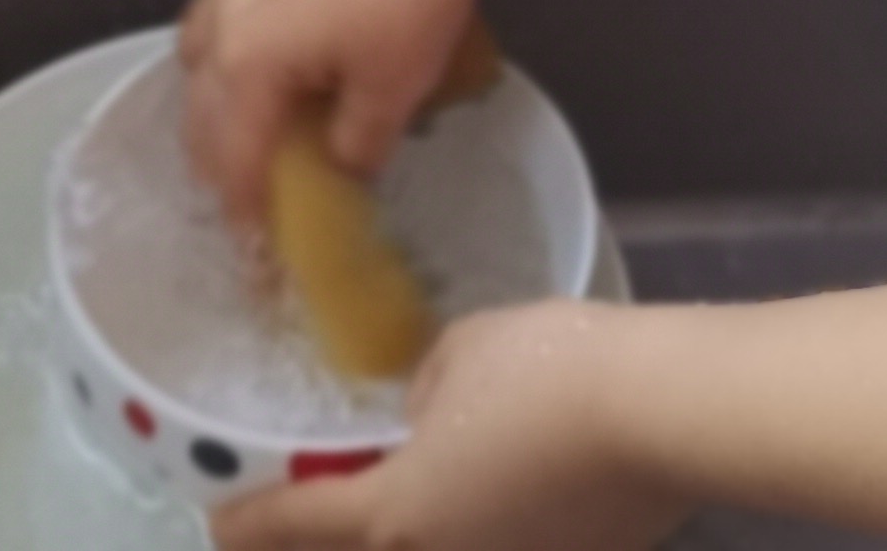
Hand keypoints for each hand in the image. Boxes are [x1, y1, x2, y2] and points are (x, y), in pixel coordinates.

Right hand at [178, 0, 489, 223]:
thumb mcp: (395, 86)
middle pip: (200, 104)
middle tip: (246, 190)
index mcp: (248, 64)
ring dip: (214, 91)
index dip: (244, 207)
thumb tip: (342, 165)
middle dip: (216, 156)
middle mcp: (227, 18)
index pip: (233, 155)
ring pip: (202, 45)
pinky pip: (231, 6)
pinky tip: (285, 42)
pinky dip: (239, 41)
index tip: (255, 247)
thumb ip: (358, 143)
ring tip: (250, 116)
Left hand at [208, 303, 679, 550]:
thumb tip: (427, 417)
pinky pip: (502, 547)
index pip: (297, 529)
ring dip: (414, 535)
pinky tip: (504, 490)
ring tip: (419, 489)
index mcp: (396, 515)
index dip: (250, 524)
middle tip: (310, 520)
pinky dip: (485, 528)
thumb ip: (426, 391)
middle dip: (330, 541)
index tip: (221, 524)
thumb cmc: (546, 372)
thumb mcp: (462, 354)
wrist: (664, 414)